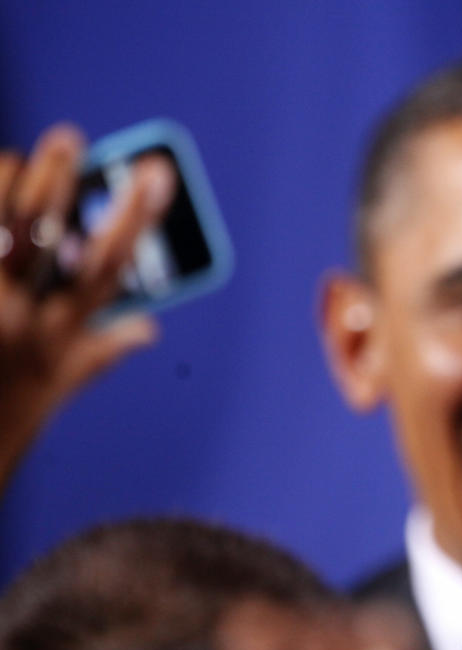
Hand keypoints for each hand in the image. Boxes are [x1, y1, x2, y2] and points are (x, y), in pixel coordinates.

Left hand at [0, 124, 173, 490]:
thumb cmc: (12, 410)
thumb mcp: (67, 381)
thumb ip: (110, 347)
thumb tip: (149, 329)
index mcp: (68, 333)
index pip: (113, 264)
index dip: (137, 215)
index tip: (156, 173)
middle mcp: (27, 317)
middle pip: (51, 236)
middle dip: (62, 181)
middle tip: (69, 137)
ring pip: (3, 230)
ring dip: (13, 186)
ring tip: (21, 156)